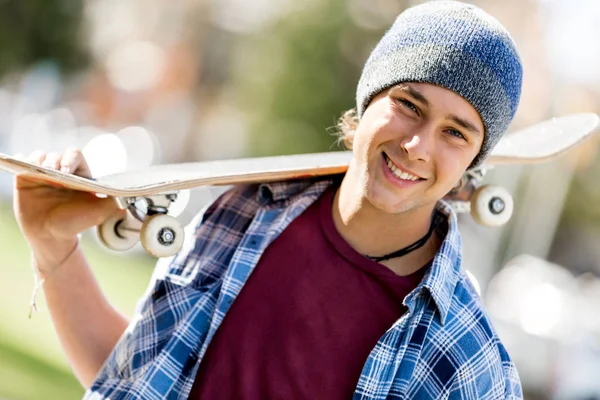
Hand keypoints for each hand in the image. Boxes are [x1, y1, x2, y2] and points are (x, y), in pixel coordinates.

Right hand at [13, 148, 122, 273]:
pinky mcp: (26, 177)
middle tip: (55, 172)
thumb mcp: (98, 213)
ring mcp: (43, 173)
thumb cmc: (76, 223)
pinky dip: (25, 160)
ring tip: (41, 171)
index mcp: (80, 174)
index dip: (71, 159)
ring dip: (40, 160)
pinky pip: (25, 162)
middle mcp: (62, 170)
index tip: (67, 171)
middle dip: (56, 160)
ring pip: (41, 156)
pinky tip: (26, 166)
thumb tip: (133, 196)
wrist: (52, 237)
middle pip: (58, 155)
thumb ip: (114, 203)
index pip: (76, 156)